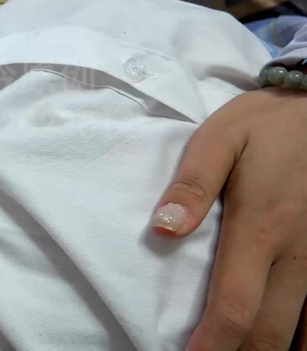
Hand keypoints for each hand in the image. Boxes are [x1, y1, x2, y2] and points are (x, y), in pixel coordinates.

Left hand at [153, 87, 306, 349]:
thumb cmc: (265, 125)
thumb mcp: (219, 138)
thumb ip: (191, 184)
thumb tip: (162, 229)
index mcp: (261, 227)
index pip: (234, 305)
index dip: (210, 344)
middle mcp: (298, 253)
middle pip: (269, 331)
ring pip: (302, 329)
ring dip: (271, 349)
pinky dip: (302, 335)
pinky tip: (284, 344)